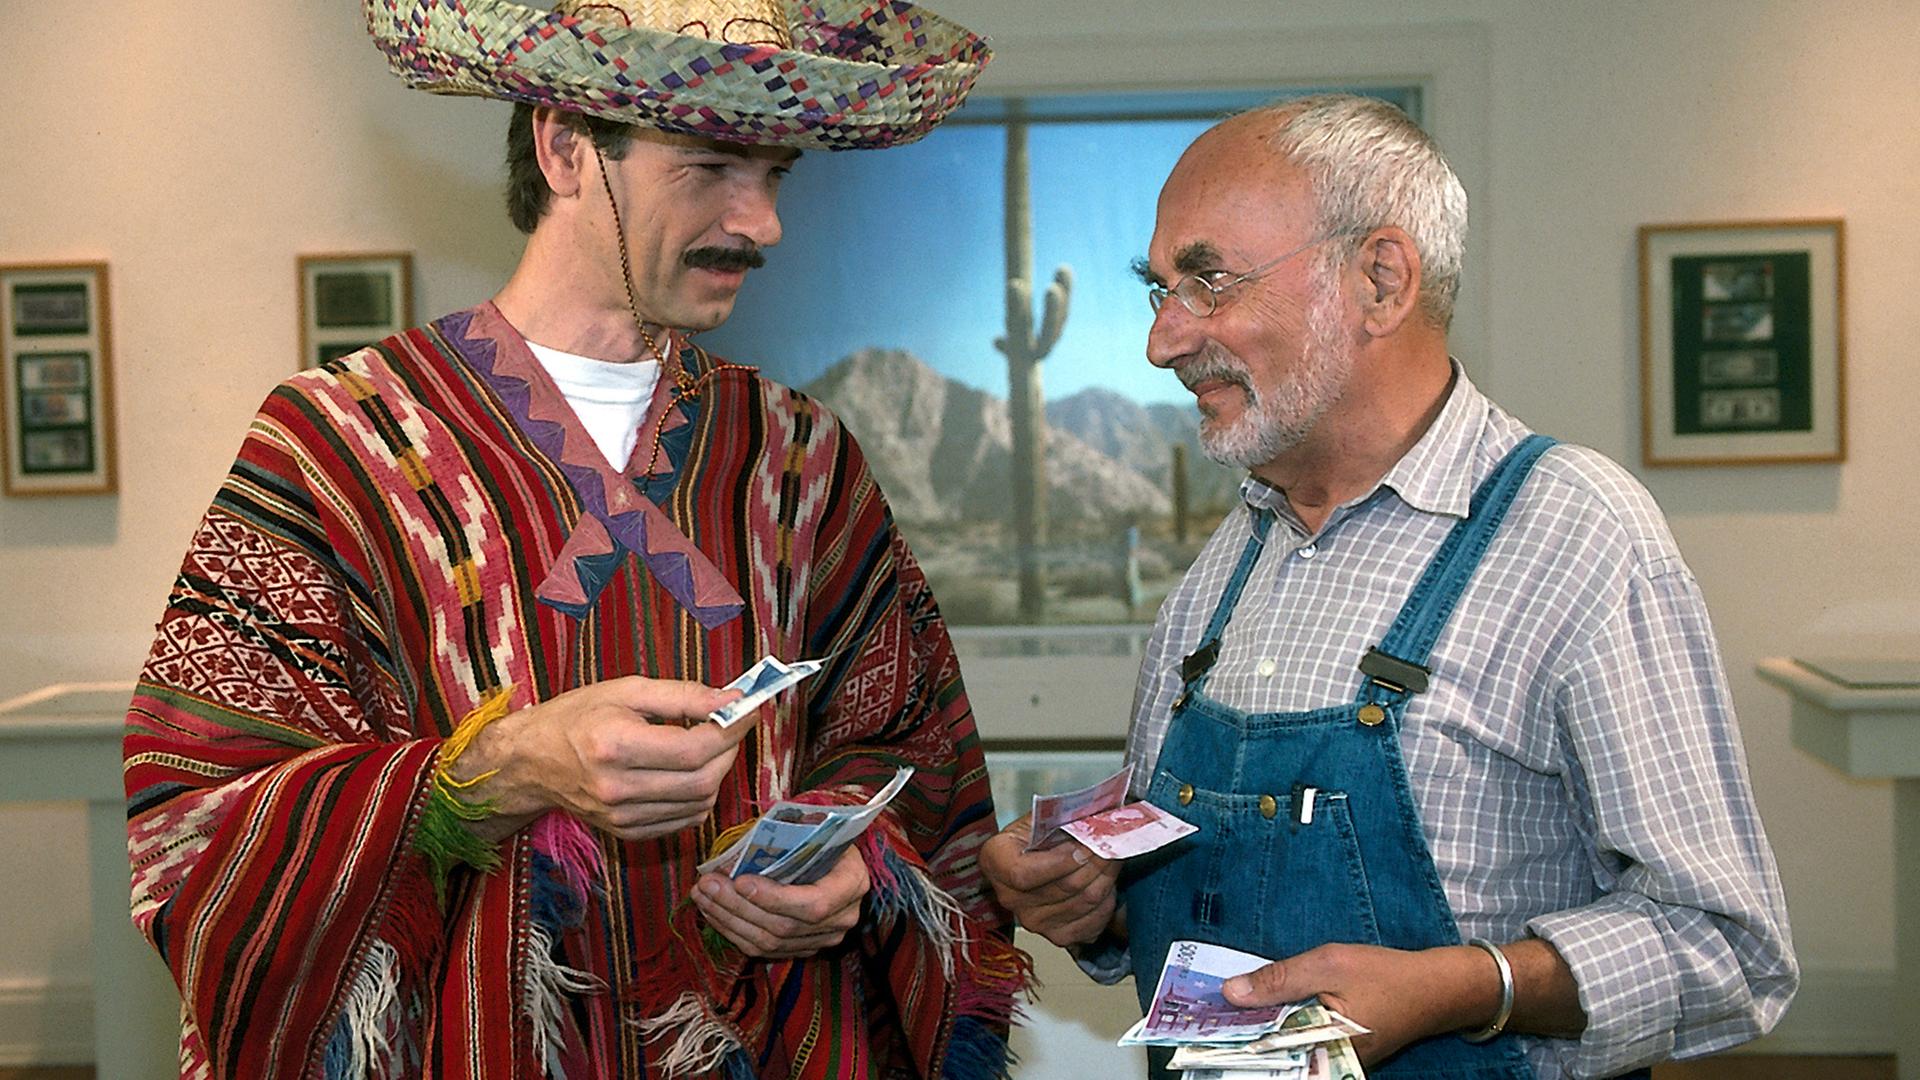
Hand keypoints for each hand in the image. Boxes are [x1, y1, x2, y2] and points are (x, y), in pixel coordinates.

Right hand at [451, 676, 748, 841]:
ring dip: (717, 774)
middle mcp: (618, 787)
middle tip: (730, 726)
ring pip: (699, 803)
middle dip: (729, 751)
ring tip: (709, 746)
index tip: (745, 710)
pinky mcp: (626, 831)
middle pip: (702, 780)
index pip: (695, 748)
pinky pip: (683, 820)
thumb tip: (732, 698)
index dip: (731, 730)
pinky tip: (689, 772)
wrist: (530, 761)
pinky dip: (698, 796)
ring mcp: (622, 816)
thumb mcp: (627, 690)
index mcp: (616, 745)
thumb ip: (683, 695)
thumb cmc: (577, 716)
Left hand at [693, 843, 869, 957]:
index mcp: (852, 883)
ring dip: (729, 920)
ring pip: (770, 942)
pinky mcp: (803, 948)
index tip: (740, 881)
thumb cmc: (821, 834)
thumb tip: (737, 850)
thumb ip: (785, 837)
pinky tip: (713, 912)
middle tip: (708, 885)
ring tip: (703, 896)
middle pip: (784, 926)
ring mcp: (824, 938)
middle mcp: (843, 918)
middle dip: (739, 907)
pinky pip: (764, 949)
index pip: (813, 905)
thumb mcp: (812, 827)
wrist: (836, 854)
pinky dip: (734, 931)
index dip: (774, 898)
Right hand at [978, 813, 1119, 946]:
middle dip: (1096, 862)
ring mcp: (1032, 922)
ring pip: (1084, 902)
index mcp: (996, 861)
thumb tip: (1100, 818)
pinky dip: (1107, 902)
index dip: (1060, 862)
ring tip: (1114, 857)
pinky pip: (1093, 922)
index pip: (1024, 874)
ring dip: (1107, 877)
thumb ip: (1065, 816)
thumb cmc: (1040, 834)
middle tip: (1114, 843)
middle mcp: (1009, 897)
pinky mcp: (1056, 936)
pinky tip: (1106, 883)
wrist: (1039, 857)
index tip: (1083, 846)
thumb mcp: (1044, 815)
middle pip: (1063, 887)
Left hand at [1220, 942, 1496, 1064]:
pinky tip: (1256, 1012)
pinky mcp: (1335, 1054)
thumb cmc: (1386, 975)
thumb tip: (1230, 993)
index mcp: (1325, 1053)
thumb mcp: (1329, 965)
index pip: (1266, 1056)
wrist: (1437, 988)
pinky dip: (1278, 1027)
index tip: (1195, 1028)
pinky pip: (1297, 1043)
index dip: (1230, 1041)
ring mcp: (1331, 1062)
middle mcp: (1326, 1067)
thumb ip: (1280, 979)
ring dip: (1256, 1030)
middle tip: (1200, 1017)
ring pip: (1282, 1050)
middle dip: (1239, 1036)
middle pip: (1271, 1056)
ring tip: (1221, 1012)